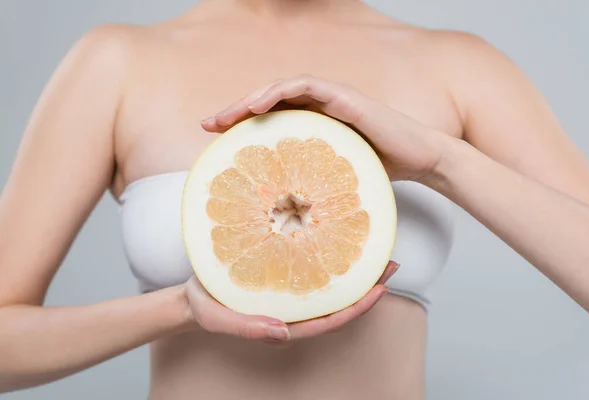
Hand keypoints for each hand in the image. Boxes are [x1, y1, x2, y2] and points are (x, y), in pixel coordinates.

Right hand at [184, 261, 398, 345]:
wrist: (190, 295)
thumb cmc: (205, 308)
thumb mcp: (221, 319)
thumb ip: (249, 329)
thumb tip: (284, 333)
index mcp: (285, 322)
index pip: (329, 319)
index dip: (357, 306)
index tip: (380, 288)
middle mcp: (293, 307)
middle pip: (337, 299)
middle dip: (366, 284)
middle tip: (391, 262)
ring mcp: (289, 291)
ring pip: (329, 282)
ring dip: (353, 267)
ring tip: (375, 248)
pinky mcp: (281, 272)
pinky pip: (311, 265)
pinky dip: (328, 253)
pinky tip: (336, 236)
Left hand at [202, 74, 451, 181]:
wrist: (420, 160)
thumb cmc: (380, 172)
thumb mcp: (333, 180)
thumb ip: (309, 184)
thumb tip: (279, 216)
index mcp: (314, 124)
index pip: (270, 119)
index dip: (240, 125)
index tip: (214, 139)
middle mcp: (319, 108)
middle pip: (269, 101)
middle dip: (236, 111)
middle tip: (209, 126)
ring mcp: (332, 99)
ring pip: (282, 88)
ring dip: (251, 98)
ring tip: (227, 116)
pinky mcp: (345, 97)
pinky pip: (307, 85)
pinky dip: (280, 90)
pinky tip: (259, 105)